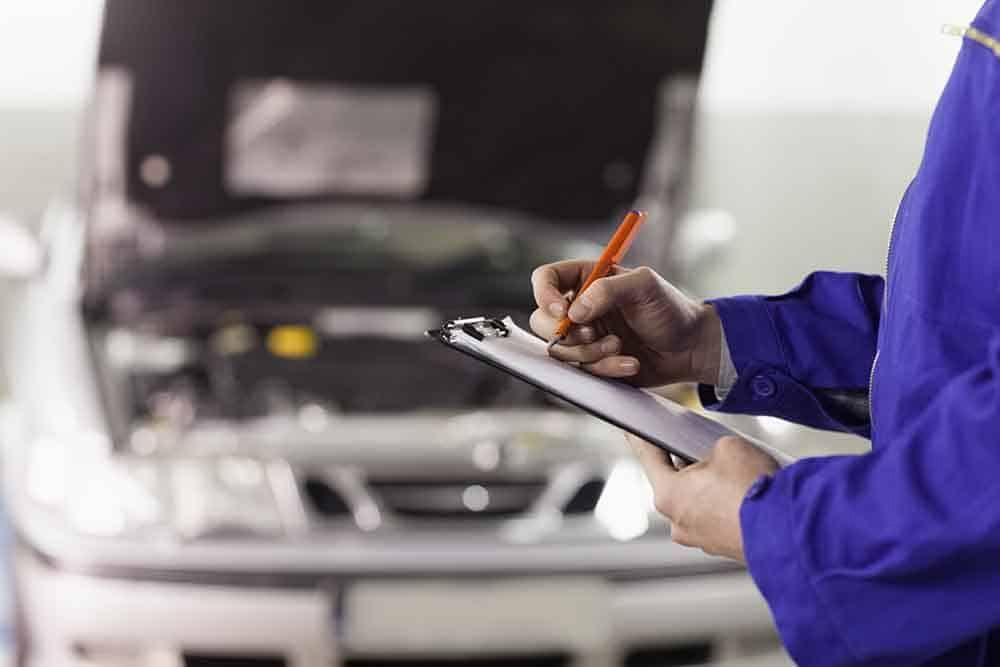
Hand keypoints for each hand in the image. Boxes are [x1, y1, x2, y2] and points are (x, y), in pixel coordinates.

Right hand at [530, 261, 721, 386]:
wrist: (690, 347)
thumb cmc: (670, 309)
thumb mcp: (644, 286)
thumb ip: (607, 290)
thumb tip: (574, 311)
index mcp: (587, 279)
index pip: (546, 279)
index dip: (544, 295)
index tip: (562, 312)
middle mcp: (580, 307)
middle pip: (541, 321)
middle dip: (566, 334)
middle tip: (591, 334)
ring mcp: (584, 337)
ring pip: (560, 351)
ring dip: (589, 353)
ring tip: (619, 347)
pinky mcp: (592, 362)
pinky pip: (582, 372)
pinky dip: (606, 369)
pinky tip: (630, 362)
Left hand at [626, 433, 778, 561]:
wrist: (789, 530)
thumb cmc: (754, 489)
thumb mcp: (727, 446)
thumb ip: (709, 447)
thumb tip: (714, 456)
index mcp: (668, 495)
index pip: (648, 457)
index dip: (641, 439)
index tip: (631, 431)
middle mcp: (678, 522)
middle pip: (674, 483)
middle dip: (687, 465)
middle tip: (702, 449)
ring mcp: (700, 539)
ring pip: (697, 503)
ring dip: (709, 487)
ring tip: (734, 473)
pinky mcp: (722, 547)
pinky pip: (717, 518)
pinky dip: (726, 505)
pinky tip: (744, 493)